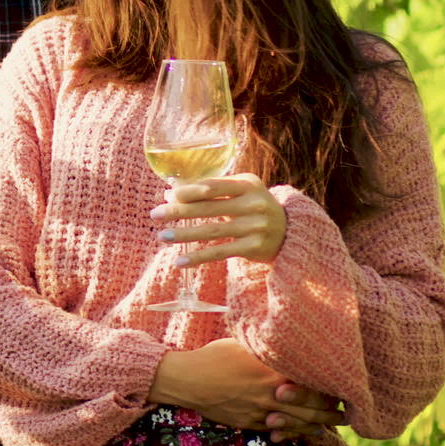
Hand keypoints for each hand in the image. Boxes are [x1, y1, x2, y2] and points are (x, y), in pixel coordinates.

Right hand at [148, 337, 344, 441]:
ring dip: (314, 426)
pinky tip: (300, 432)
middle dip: (329, 413)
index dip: (327, 389)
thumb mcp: (244, 345)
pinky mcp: (249, 422)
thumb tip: (285, 341)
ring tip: (327, 426)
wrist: (188, 380)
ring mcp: (260, 411)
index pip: (309, 384)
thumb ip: (266, 349)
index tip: (341, 388)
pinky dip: (291, 433)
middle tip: (345, 415)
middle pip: (308, 408)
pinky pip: (275, 431)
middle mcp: (270, 394)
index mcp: (272, 372)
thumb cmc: (216, 356)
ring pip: (294, 423)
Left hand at [151, 173, 284, 264]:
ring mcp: (254, 227)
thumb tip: (172, 193)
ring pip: (212, 231)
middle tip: (155, 214)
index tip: (167, 195)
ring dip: (184, 234)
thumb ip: (213, 189)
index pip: (212, 186)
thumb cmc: (255, 206)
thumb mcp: (242, 190)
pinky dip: (198, 257)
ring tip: (162, 236)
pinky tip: (180, 261)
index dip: (188, 191)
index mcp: (248, 184)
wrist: (289, 231)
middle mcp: (253, 204)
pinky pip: (220, 252)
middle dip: (179, 211)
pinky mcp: (253, 247)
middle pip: (208, 208)